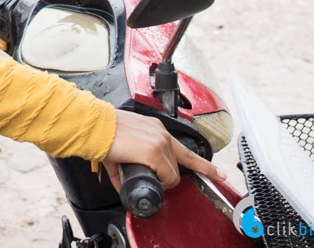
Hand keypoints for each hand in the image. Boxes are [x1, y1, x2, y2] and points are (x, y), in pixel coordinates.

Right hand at [102, 110, 226, 190]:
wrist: (94, 127)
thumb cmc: (103, 134)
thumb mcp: (122, 148)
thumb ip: (128, 165)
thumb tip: (126, 185)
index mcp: (155, 129)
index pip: (186, 150)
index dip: (204, 165)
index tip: (218, 173)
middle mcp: (161, 133)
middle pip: (178, 166)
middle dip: (167, 177)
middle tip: (150, 176)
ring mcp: (160, 142)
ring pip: (173, 173)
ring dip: (161, 179)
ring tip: (141, 171)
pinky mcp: (155, 152)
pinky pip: (166, 176)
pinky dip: (158, 181)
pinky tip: (145, 173)